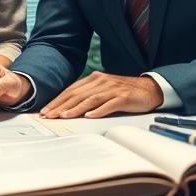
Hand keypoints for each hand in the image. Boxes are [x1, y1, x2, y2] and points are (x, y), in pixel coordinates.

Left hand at [38, 72, 163, 118]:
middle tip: (48, 116)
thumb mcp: (104, 91)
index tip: (45, 111)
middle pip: (77, 94)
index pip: (71, 90)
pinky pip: (109, 104)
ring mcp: (112, 89)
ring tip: (64, 116)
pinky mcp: (124, 97)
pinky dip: (99, 110)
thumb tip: (69, 109)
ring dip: (75, 108)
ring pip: (90, 99)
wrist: (150, 89)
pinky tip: (90, 116)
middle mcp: (101, 81)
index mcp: (94, 79)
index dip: (57, 101)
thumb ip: (88, 97)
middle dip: (60, 106)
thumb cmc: (125, 92)